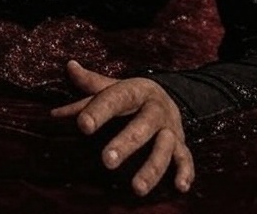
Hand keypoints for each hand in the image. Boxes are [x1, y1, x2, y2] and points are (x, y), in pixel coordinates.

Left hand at [51, 59, 193, 195]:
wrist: (167, 96)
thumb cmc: (130, 96)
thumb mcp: (113, 87)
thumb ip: (89, 85)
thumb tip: (70, 67)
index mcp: (136, 91)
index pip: (116, 99)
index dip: (99, 111)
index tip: (82, 125)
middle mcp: (156, 109)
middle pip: (142, 126)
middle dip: (125, 144)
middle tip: (106, 160)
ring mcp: (171, 127)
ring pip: (164, 147)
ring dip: (151, 168)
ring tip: (136, 188)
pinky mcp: (181, 144)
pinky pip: (186, 159)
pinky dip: (185, 172)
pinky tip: (180, 187)